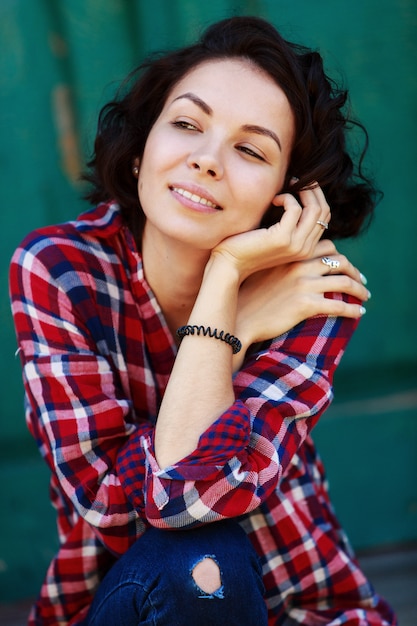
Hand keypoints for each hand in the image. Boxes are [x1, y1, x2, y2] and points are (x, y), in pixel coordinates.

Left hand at [212, 183, 330, 281]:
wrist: (230, 263)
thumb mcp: (276, 233)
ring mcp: (296, 245)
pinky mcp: (282, 239)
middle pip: (323, 211)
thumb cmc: (248, 245)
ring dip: (302, 191)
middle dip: (312, 189)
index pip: (324, 217)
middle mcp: (305, 249)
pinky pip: (295, 208)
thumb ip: (291, 221)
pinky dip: (286, 198)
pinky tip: (273, 200)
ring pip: (315, 209)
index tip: (299, 186)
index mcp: (306, 248)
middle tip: (296, 180)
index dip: (315, 196)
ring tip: (287, 186)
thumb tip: (301, 193)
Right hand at [235, 239, 369, 348]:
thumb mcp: (265, 269)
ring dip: (359, 289)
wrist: (240, 316)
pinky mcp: (305, 305)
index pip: (327, 246)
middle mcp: (300, 265)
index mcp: (292, 254)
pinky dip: (353, 309)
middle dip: (354, 271)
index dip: (339, 255)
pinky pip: (339, 306)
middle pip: (339, 261)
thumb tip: (298, 266)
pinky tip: (359, 313)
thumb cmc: (248, 295)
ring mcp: (303, 285)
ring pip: (344, 282)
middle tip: (361, 281)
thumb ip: (284, 263)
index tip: (345, 266)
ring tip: (364, 296)